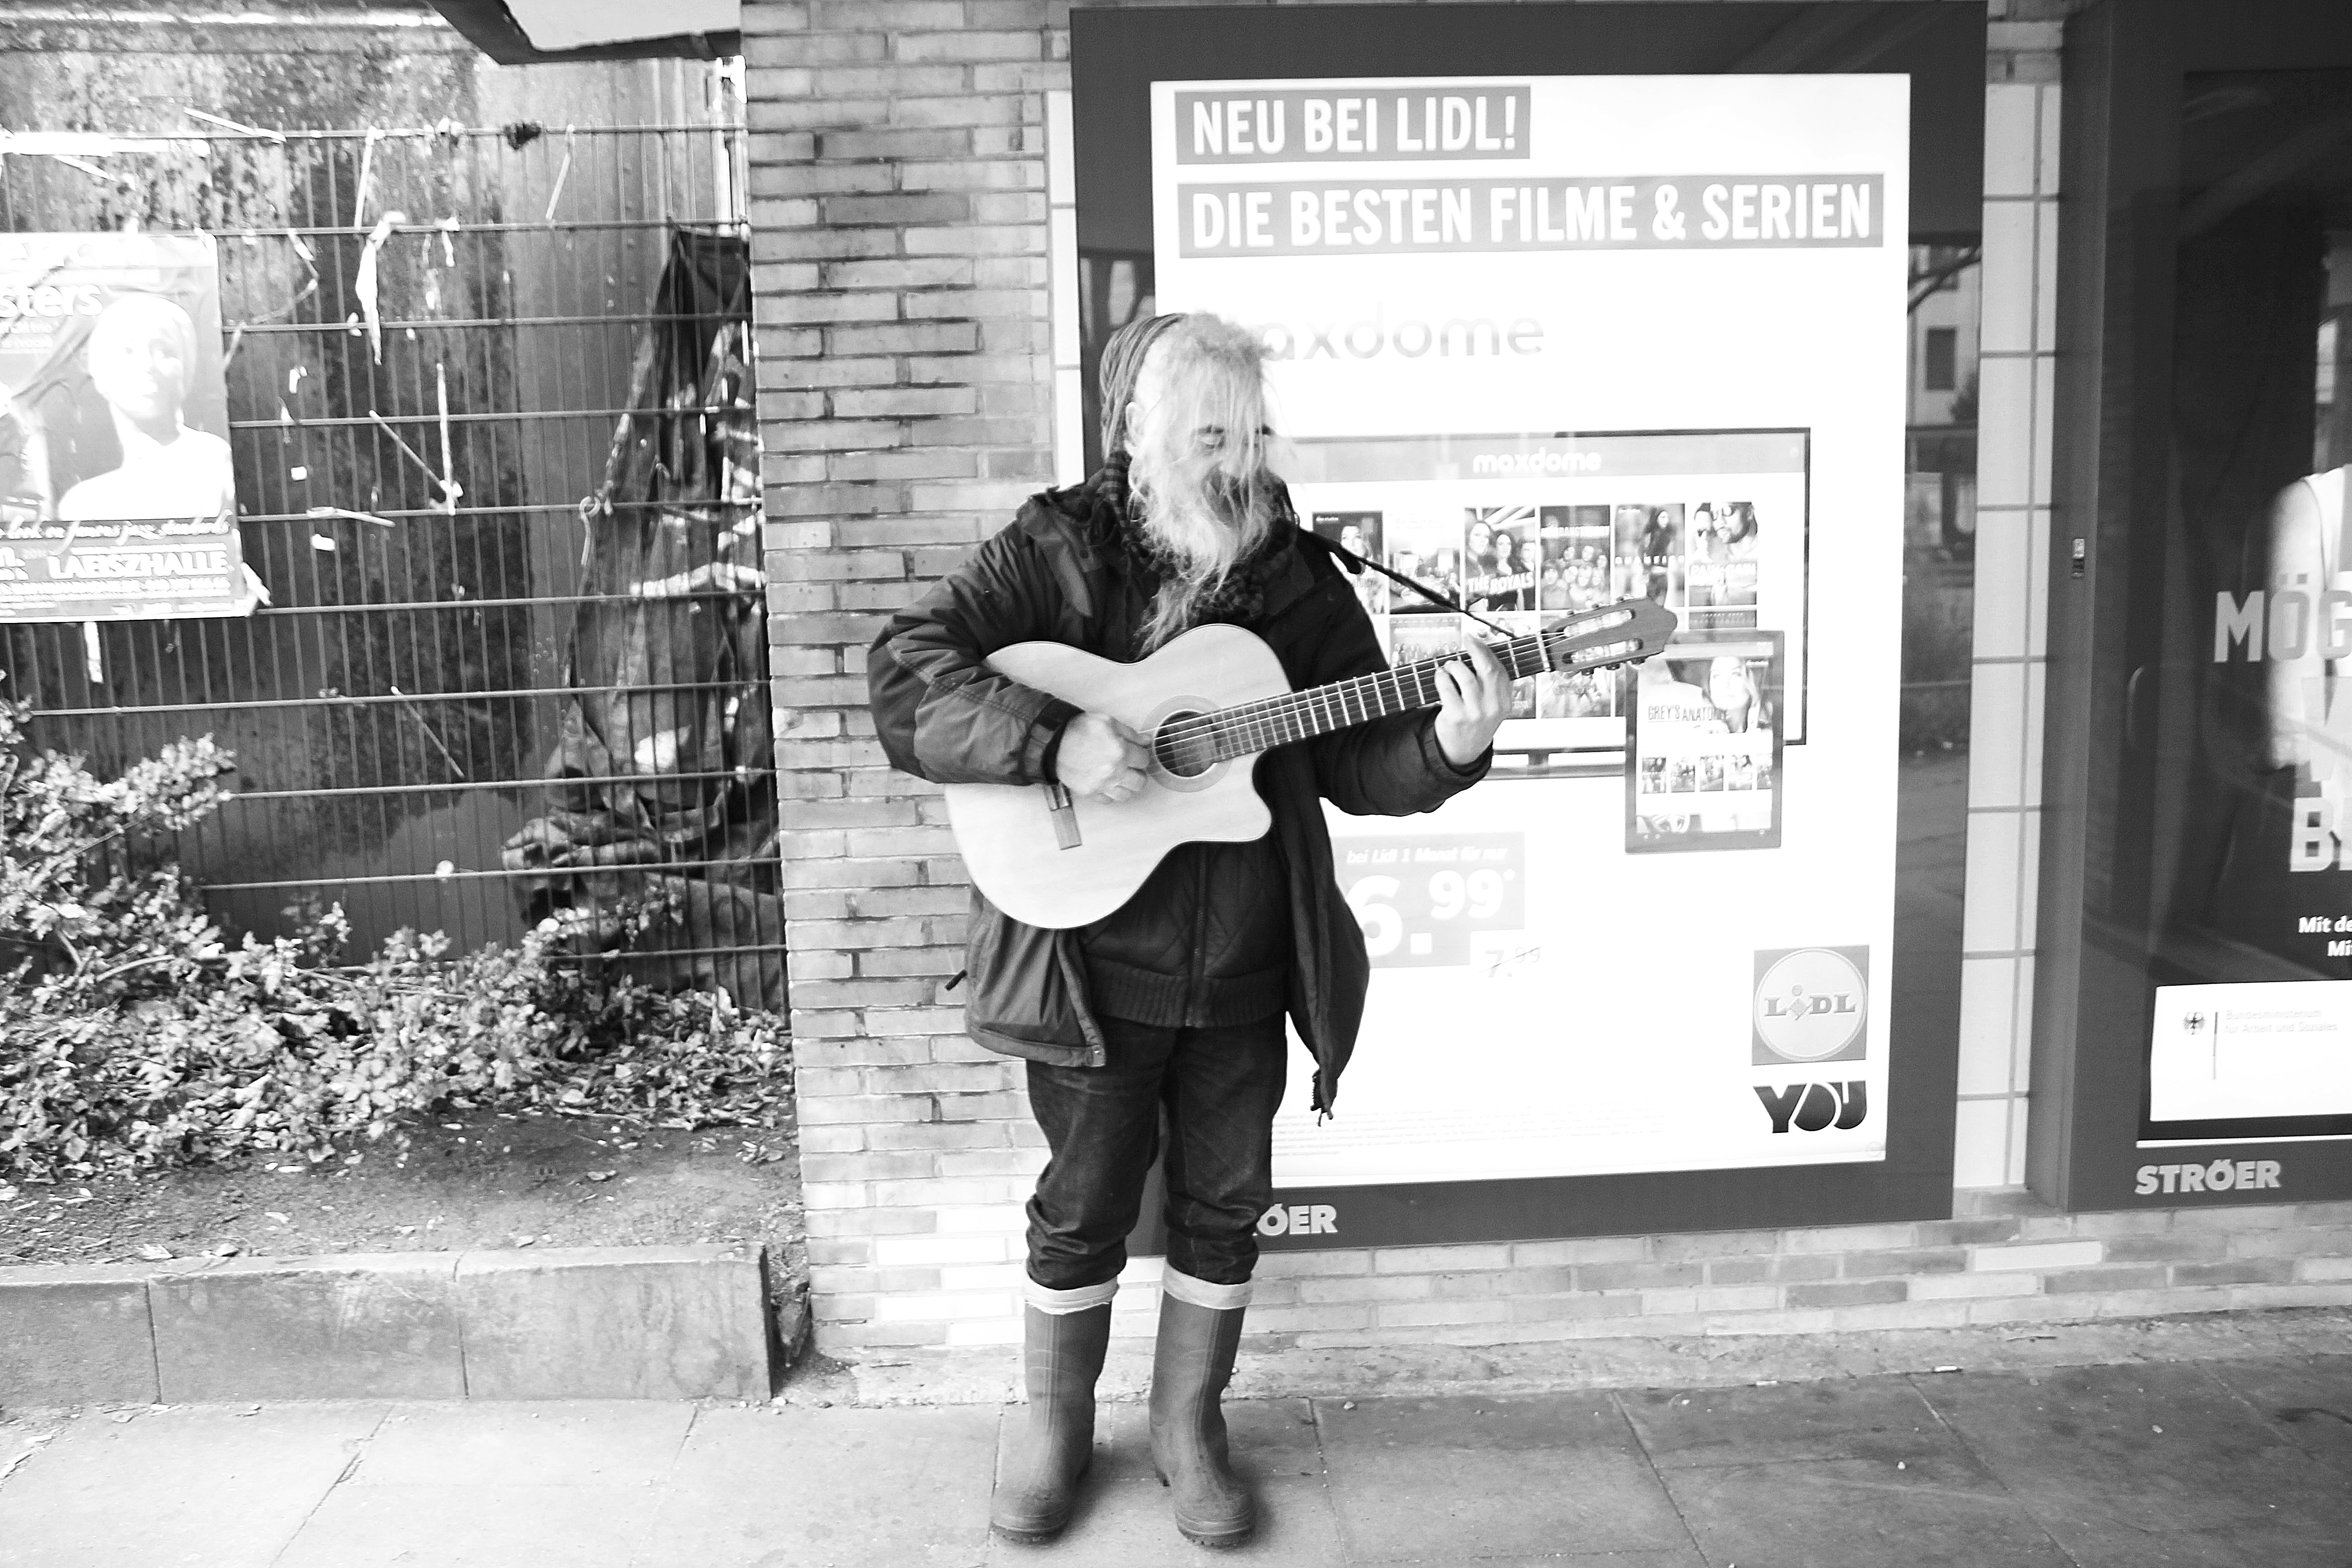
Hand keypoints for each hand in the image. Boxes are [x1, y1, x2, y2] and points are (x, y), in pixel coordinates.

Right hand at [1057, 711, 1151, 801]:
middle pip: (1140, 782)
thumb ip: (1130, 733)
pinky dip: (1110, 793)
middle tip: (1131, 766)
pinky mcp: (1090, 793)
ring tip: (1120, 776)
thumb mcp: (1107, 722)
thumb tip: (1145, 741)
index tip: (1136, 753)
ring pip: (1126, 795)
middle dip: (1138, 773)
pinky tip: (1107, 782)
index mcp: (1120, 752)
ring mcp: (1101, 785)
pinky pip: (1108, 800)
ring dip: (1126, 785)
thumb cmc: (1077, 730)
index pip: (1144, 760)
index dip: (1141, 754)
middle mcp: (1113, 771)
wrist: (1053, 742)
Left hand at [1432, 637, 1511, 766]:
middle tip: (1467, 640)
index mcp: (1505, 702)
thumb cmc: (1476, 722)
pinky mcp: (1456, 716)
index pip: (1500, 670)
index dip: (1487, 651)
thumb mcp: (1493, 706)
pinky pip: (1447, 688)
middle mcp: (1492, 707)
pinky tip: (1440, 676)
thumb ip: (1491, 684)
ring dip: (1454, 665)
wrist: (1463, 750)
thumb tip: (1481, 652)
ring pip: (1465, 676)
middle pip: (1487, 669)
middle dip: (1476, 650)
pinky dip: (1441, 676)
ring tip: (1449, 666)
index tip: (1477, 640)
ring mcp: (1474, 713)